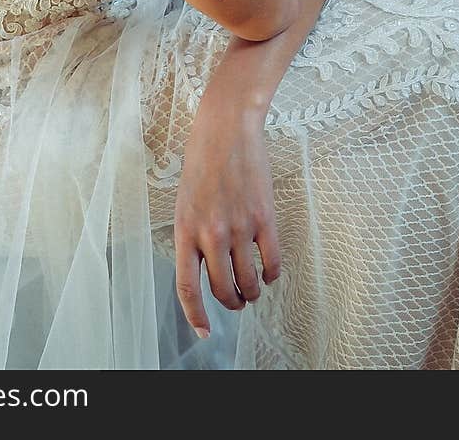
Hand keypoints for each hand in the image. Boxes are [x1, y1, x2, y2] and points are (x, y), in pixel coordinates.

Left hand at [173, 101, 281, 339]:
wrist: (227, 126)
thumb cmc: (203, 158)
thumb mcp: (185, 199)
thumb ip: (192, 233)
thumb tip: (203, 265)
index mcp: (186, 228)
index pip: (187, 287)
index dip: (195, 315)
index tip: (204, 332)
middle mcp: (211, 233)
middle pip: (222, 289)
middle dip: (230, 304)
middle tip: (236, 303)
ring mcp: (239, 226)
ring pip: (248, 281)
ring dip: (252, 292)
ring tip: (253, 291)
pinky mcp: (264, 217)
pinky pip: (272, 261)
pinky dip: (272, 275)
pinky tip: (270, 273)